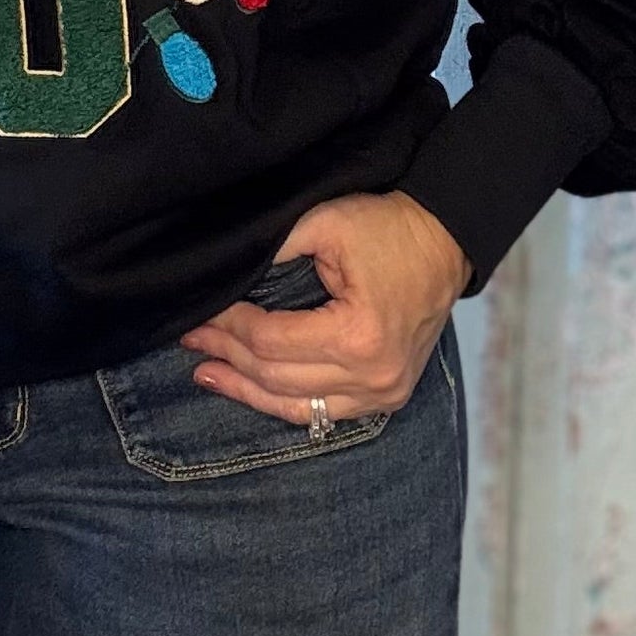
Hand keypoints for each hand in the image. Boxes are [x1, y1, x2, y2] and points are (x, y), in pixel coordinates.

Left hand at [177, 190, 472, 428]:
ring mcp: (383, 393)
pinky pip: (324, 413)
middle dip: (228, 356)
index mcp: (358, 336)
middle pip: (278, 376)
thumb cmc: (387, 228)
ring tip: (207, 374)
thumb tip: (226, 273)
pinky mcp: (388, 396)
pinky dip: (285, 403)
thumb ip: (274, 248)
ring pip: (297, 407)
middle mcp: (373, 376)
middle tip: (191, 339)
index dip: (228, 327)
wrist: (445, 241)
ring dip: (248, 390)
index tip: (201, 313)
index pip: (271, 341)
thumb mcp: (326, 223)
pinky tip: (254, 391)